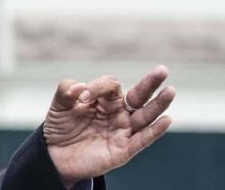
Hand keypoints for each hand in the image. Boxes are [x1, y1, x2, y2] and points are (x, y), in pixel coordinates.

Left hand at [43, 65, 175, 188]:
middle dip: (150, 83)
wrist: (55, 155)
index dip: (97, 87)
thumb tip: (80, 87)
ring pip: (145, 116)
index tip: (81, 97)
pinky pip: (142, 140)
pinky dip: (154, 131)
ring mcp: (122, 131)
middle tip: (162, 70)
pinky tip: (166, 120)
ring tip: (170, 91)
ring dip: (158, 104)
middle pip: (138, 96)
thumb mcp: (59, 105)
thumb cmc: (61, 127)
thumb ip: (66, 90)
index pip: (111, 85)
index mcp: (104, 99)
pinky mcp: (123, 150)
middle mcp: (118, 113)